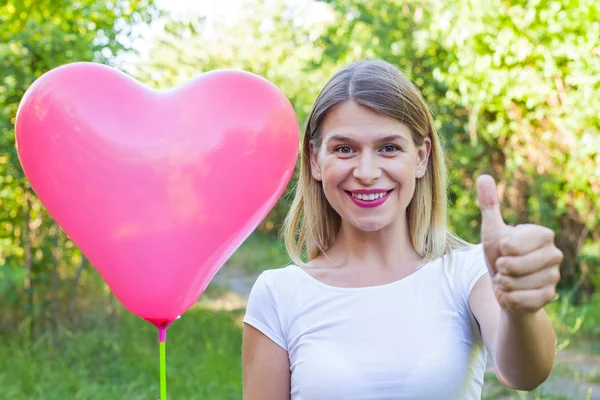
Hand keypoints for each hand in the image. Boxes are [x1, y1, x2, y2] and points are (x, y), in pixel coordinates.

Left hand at [476, 175, 562, 314]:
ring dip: (503, 284)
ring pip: (517, 284)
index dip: (502, 249)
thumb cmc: (500, 255)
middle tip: (503, 267)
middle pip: (516, 266)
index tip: (503, 250)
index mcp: (542, 234)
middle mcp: (554, 254)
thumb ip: (490, 206)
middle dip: (501, 269)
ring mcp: (554, 276)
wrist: (507, 287)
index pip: (514, 243)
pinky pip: (522, 300)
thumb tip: (483, 176)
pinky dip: (509, 298)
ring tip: (506, 280)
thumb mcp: (492, 231)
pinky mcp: (549, 296)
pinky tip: (510, 293)